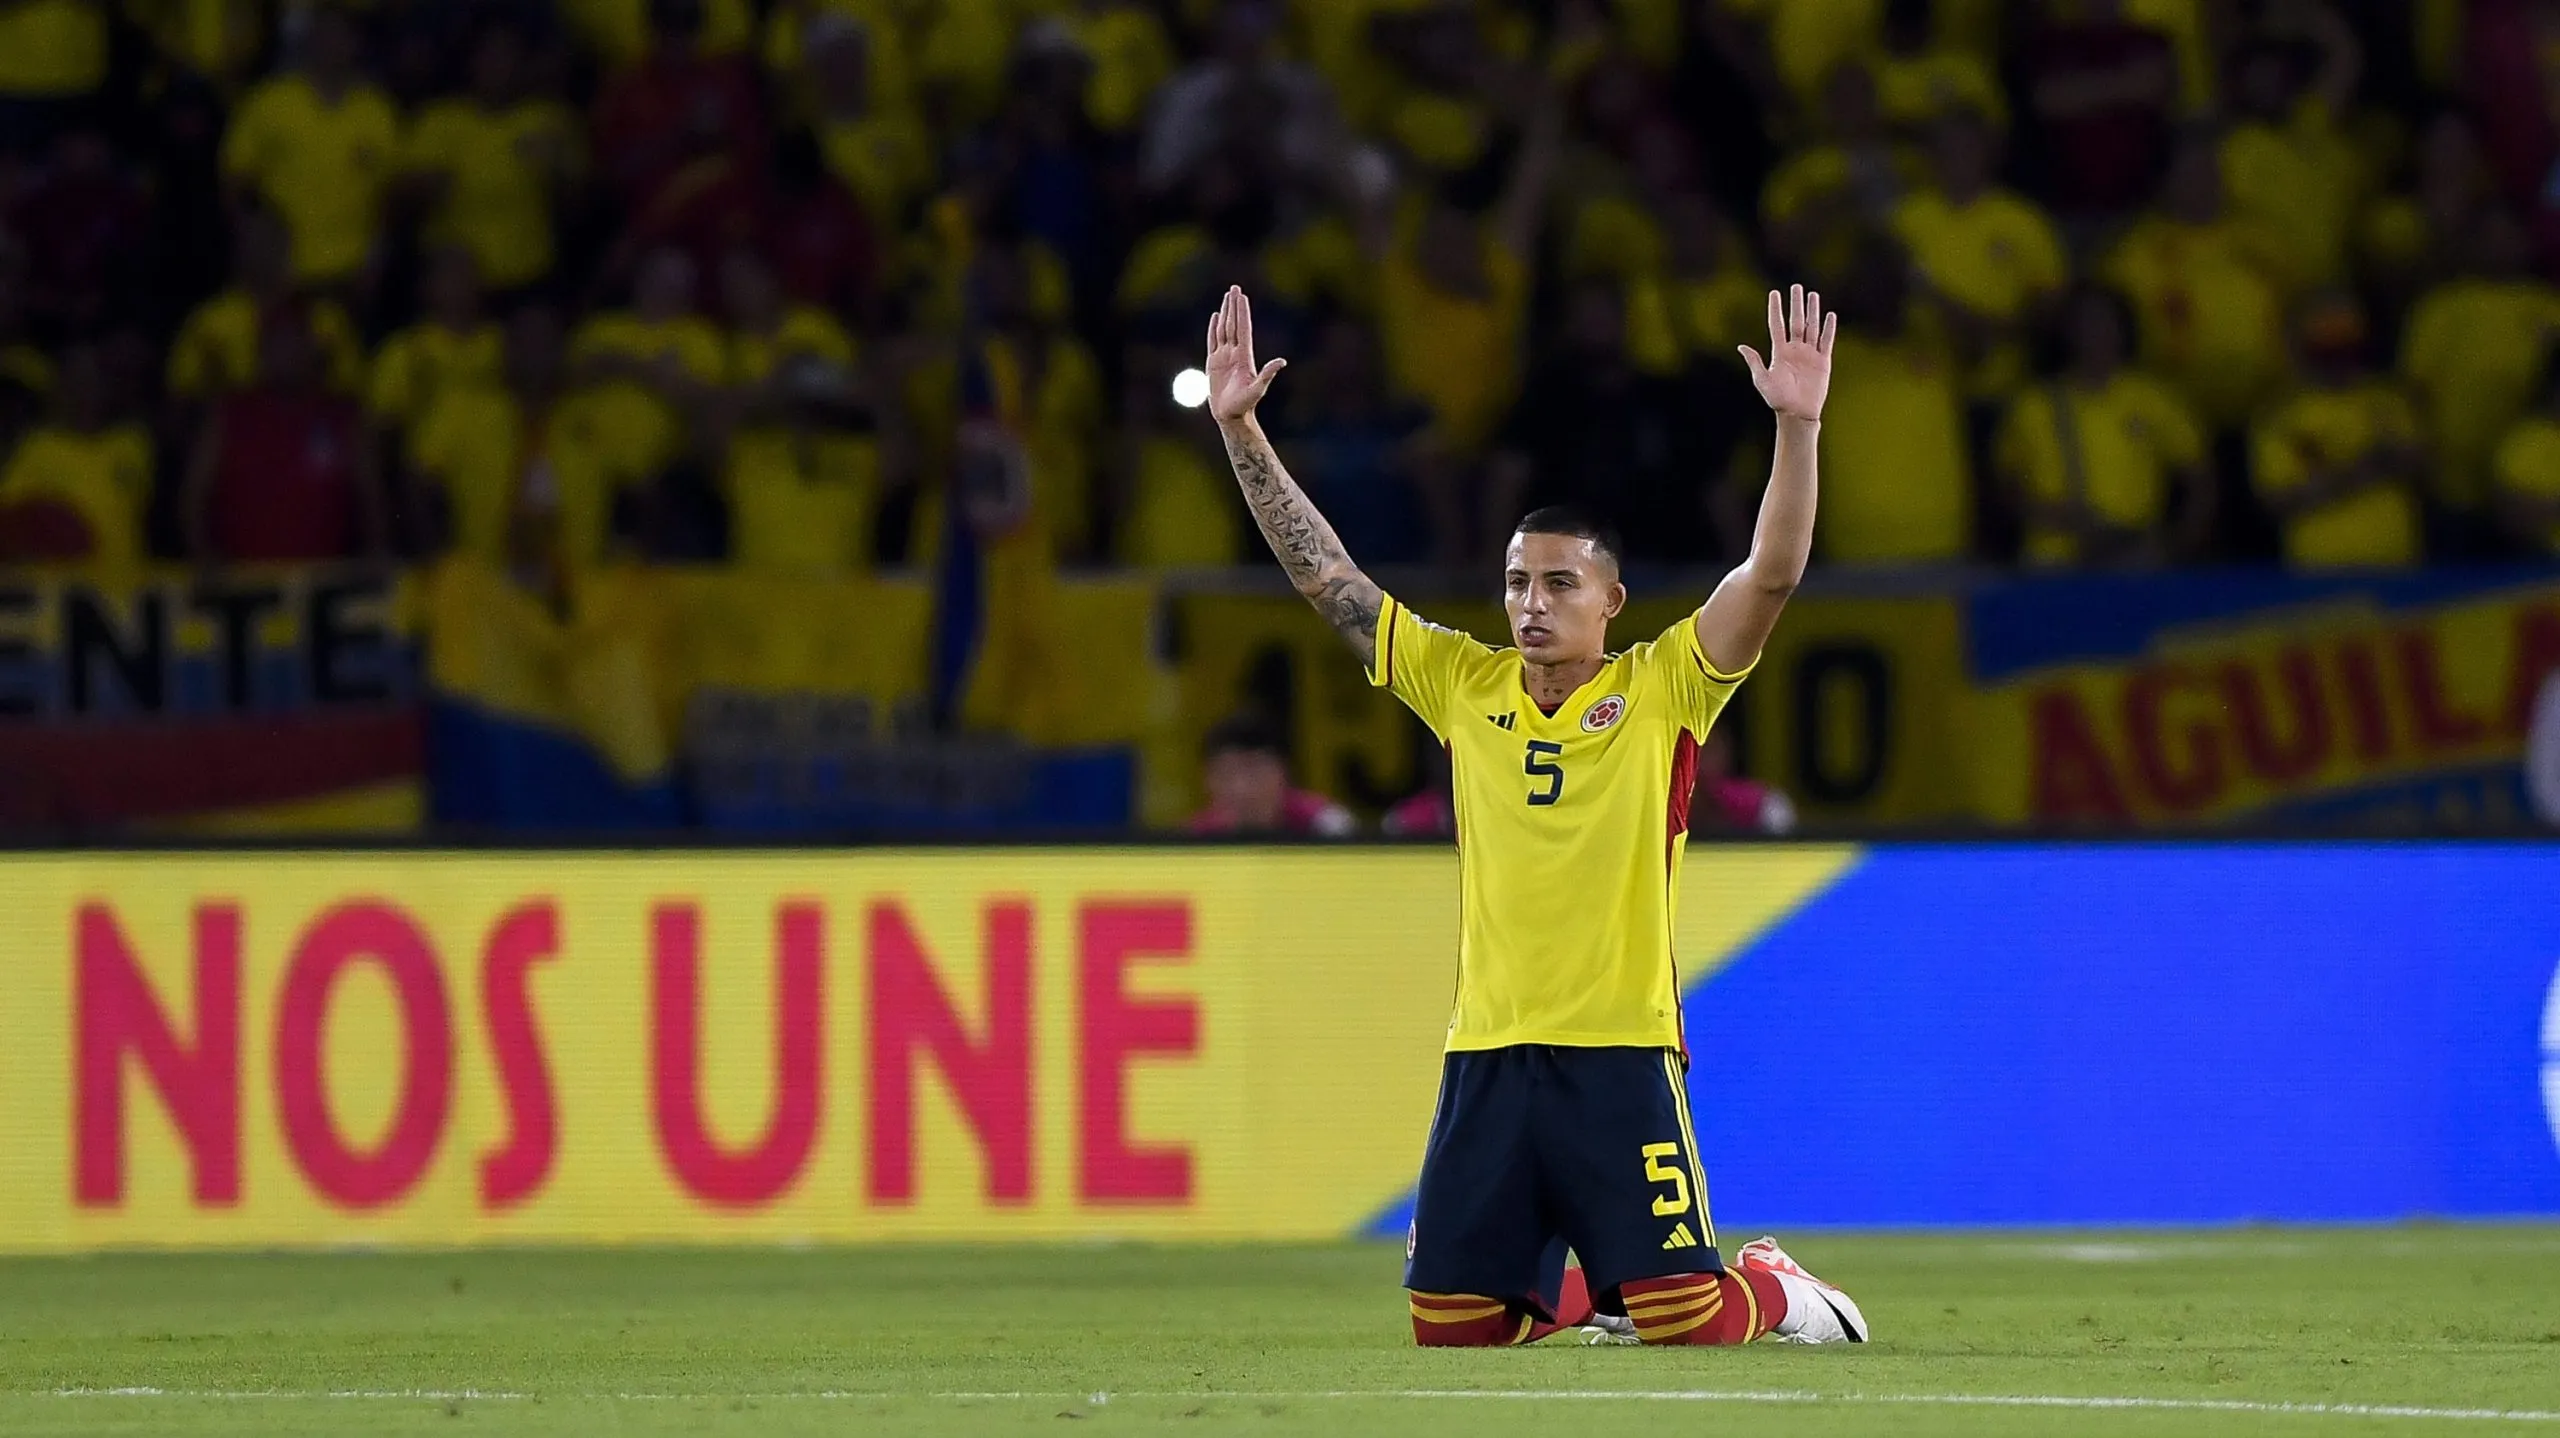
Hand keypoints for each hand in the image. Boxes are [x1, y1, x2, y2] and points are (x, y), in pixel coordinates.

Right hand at [1205, 285, 1285, 424]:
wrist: (1231, 416)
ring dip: (1225, 312)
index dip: (1242, 312)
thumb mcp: (1258, 389)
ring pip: (1224, 329)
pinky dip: (1214, 328)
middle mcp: (1235, 353)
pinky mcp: (1214, 363)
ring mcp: (1224, 357)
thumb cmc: (1245, 404)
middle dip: (1234, 306)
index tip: (1242, 296)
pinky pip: (1213, 341)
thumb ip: (1268, 374)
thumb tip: (1282, 361)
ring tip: (1226, 297)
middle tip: (1234, 288)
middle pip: (1233, 324)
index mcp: (1244, 356)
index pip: (1242, 329)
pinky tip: (1216, 317)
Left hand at [1739, 284, 1836, 422]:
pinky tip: (1830, 315)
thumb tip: (1741, 346)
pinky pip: (1826, 341)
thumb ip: (1754, 362)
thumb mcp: (1762, 380)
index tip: (1774, 293)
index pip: (1777, 325)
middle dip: (1796, 304)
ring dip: (1812, 311)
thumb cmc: (1777, 399)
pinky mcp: (1823, 361)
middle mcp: (1794, 349)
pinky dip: (1828, 328)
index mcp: (1779, 352)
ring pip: (1811, 327)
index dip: (1775, 309)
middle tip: (1796, 286)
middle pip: (1796, 321)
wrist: (1797, 413)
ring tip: (1812, 294)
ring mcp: (1809, 354)